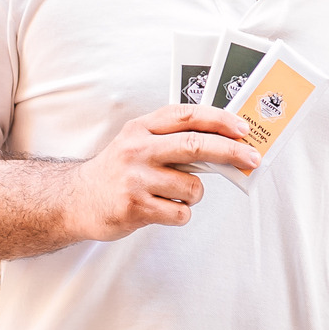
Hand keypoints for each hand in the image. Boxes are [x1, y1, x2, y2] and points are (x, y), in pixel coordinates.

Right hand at [65, 104, 259, 240]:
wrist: (76, 201)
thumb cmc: (118, 171)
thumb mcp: (138, 143)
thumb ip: (173, 139)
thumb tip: (224, 145)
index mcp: (141, 128)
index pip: (186, 115)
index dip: (219, 119)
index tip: (244, 128)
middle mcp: (137, 150)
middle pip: (195, 146)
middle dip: (230, 151)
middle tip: (252, 159)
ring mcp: (135, 180)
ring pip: (192, 188)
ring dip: (194, 196)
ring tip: (174, 195)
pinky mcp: (135, 208)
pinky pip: (180, 214)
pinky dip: (181, 214)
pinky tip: (161, 210)